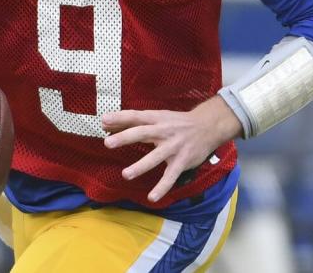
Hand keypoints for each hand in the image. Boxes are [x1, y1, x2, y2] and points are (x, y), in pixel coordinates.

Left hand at [101, 95, 242, 202]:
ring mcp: (173, 147)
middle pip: (142, 133)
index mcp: (157, 119)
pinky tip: (152, 197)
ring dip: (140, 166)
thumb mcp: (160, 117)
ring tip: (125, 174)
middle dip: (125, 137)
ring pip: (155, 157)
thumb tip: (108, 123)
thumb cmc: (177, 122)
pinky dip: (162, 187)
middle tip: (108, 143)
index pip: (136, 116)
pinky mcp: (181, 161)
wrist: (208, 127)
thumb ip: (135, 122)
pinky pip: (170, 176)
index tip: (104, 120)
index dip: (120, 118)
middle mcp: (164, 131)